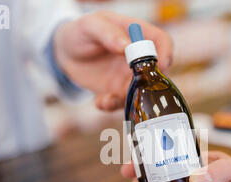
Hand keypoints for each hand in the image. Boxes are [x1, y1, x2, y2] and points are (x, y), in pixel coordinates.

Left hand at [53, 11, 172, 110]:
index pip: (162, 41)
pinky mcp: (117, 91)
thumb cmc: (80, 32)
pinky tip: (99, 102)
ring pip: (141, 93)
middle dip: (150, 85)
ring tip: (106, 100)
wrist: (64, 52)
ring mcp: (129, 77)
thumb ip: (108, 33)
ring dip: (128, 101)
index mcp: (137, 35)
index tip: (160, 66)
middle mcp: (138, 58)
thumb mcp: (90, 26)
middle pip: (157, 73)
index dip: (166, 53)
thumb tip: (126, 46)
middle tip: (130, 90)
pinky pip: (121, 103)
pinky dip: (112, 106)